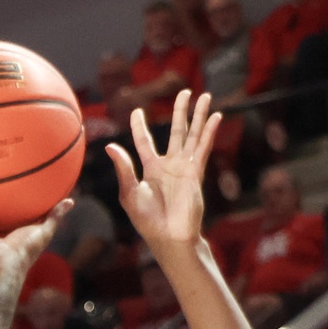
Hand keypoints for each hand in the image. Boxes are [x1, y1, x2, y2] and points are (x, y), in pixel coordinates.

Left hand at [107, 90, 221, 247]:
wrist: (169, 236)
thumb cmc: (147, 220)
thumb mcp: (130, 193)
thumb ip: (123, 168)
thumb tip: (109, 146)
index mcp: (150, 169)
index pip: (144, 142)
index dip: (139, 126)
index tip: (137, 111)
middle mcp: (169, 165)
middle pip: (176, 131)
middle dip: (180, 111)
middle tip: (184, 92)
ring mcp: (185, 168)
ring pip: (193, 135)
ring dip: (199, 115)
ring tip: (205, 95)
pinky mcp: (196, 173)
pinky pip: (204, 147)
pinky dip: (210, 131)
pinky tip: (217, 116)